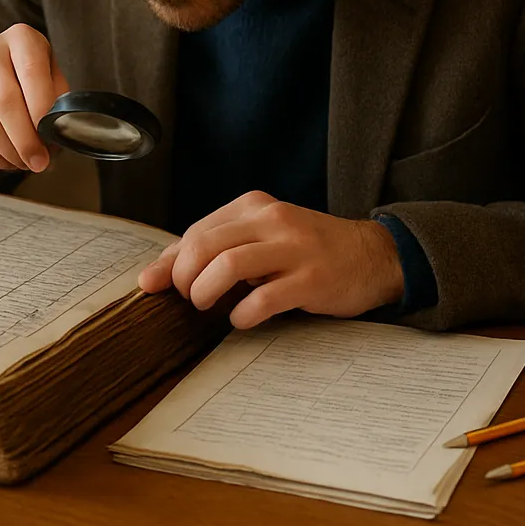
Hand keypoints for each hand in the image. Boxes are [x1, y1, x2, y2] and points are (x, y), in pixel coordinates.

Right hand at [0, 24, 68, 172]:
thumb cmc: (29, 80)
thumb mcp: (51, 79)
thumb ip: (58, 99)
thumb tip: (58, 130)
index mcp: (20, 38)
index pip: (31, 72)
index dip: (41, 109)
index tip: (50, 137)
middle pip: (5, 101)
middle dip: (25, 139)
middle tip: (38, 161)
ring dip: (9, 152)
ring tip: (24, 162)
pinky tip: (5, 160)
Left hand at [137, 191, 404, 328]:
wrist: (372, 255)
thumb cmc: (308, 250)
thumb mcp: (261, 238)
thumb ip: (212, 251)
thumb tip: (152, 278)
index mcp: (254, 207)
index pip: (196, 231)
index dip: (170, 263)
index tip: (157, 287)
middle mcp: (272, 220)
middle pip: (205, 246)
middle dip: (184, 279)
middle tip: (189, 299)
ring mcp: (294, 248)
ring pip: (228, 265)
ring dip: (206, 292)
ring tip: (207, 306)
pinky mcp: (312, 279)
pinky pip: (264, 298)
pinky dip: (243, 314)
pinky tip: (242, 318)